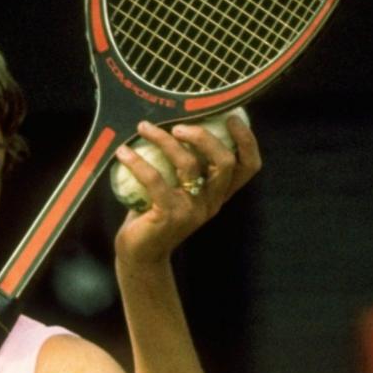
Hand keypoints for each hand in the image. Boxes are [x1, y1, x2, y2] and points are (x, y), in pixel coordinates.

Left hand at [112, 113, 260, 266]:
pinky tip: (123, 153)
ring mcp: (193, 211)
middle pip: (225, 162)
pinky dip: (138, 162)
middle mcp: (212, 202)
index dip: (246, 140)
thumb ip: (185, 165)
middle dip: (204, 136)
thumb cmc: (156, 215)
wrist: (141, 255)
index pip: (249, 167)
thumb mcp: (178, 189)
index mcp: (218, 194)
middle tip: (178, 125)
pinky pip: (156, 180)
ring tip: (144, 128)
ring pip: (190, 165)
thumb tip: (173, 119)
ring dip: (165, 140)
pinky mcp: (170, 216)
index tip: (231, 117)